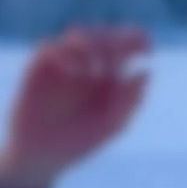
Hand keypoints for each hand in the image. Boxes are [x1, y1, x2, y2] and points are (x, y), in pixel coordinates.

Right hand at [0, 27, 149, 187]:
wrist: (44, 155)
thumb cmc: (83, 140)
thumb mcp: (113, 124)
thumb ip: (131, 100)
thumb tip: (146, 71)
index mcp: (112, 72)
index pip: (127, 42)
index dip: (139, 38)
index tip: (147, 51)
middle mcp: (88, 62)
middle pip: (105, 32)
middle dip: (114, 43)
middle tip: (114, 66)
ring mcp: (63, 62)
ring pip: (78, 32)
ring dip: (91, 45)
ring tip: (94, 72)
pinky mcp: (39, 68)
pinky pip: (49, 46)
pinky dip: (65, 53)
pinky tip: (75, 74)